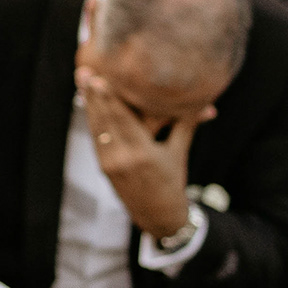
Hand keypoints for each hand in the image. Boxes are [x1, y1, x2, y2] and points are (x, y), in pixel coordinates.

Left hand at [74, 55, 204, 241]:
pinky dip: (92, 119)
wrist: (159, 216)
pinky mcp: (104, 167)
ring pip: (96, 128)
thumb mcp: (180, 153)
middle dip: (93, 96)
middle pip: (104, 120)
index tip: (98, 79)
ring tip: (82, 80)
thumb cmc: (173, 182)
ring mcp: (110, 163)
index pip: (122, 120)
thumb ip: (186, 125)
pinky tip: (89, 103)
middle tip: (83, 71)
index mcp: (143, 154)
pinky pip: (96, 138)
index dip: (109, 99)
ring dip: (89, 104)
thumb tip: (206, 101)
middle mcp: (123, 158)